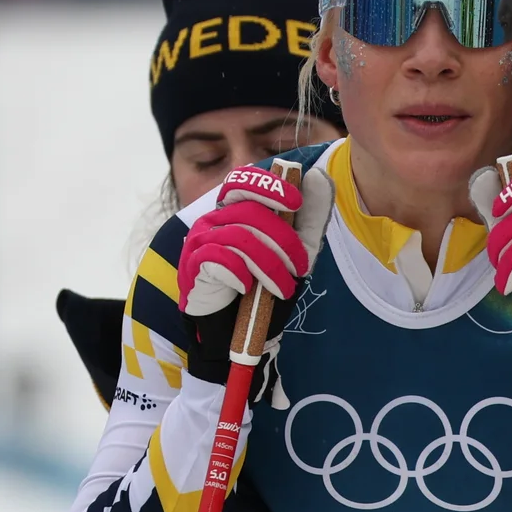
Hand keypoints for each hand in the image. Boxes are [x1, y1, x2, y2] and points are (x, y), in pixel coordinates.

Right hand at [176, 165, 310, 319]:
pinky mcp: (192, 267)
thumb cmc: (260, 291)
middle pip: (249, 211)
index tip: (296, 202)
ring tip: (283, 288)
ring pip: (238, 237)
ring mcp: (198, 243)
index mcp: (233, 212)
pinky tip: (247, 287)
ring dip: (269, 265)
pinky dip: (239, 273)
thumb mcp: (293, 255)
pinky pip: (218, 258)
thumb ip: (308, 220)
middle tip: (300, 266)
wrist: (234, 335)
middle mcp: (212, 221)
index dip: (269, 186)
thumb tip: (320, 177)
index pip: (243, 181)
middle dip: (283, 239)